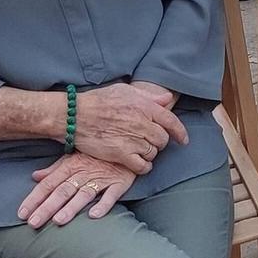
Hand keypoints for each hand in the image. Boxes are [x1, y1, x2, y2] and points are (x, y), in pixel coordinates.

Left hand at [18, 152, 137, 228]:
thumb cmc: (97, 153)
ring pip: (84, 194)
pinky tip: (93, 215)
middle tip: (33, 223)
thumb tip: (35, 177)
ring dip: (71, 207)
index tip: (21, 213)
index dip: (34, 198)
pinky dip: (103, 205)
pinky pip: (112, 195)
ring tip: (58, 221)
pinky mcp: (119, 183)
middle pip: (62, 192)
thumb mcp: (74, 157)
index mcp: (70, 166)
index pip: (48, 184)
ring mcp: (102, 178)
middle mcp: (84, 173)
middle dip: (47, 207)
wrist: (127, 141)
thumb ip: (55, 169)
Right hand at [74, 82, 188, 172]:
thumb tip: (167, 99)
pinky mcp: (121, 154)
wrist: (74, 115)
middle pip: (163, 139)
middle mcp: (141, 123)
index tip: (183, 140)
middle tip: (150, 142)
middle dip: (159, 142)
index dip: (180, 132)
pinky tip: (139, 164)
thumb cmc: (98, 101)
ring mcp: (132, 140)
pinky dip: (143, 167)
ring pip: (153, 153)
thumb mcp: (124, 91)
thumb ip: (148, 96)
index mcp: (144, 106)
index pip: (171, 121)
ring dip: (149, 154)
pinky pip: (142, 166)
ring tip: (140, 151)